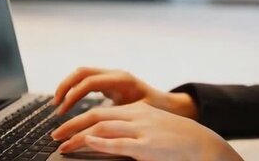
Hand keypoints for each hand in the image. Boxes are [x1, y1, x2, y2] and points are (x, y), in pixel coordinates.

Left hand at [51, 102, 242, 160]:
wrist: (203, 144)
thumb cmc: (179, 140)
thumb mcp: (154, 129)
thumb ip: (133, 130)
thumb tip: (110, 138)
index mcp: (138, 111)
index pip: (101, 111)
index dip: (79, 119)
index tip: (64, 129)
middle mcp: (137, 117)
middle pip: (97, 116)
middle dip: (72, 126)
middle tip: (55, 136)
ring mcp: (142, 131)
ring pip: (102, 128)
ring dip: (78, 136)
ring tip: (63, 145)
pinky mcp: (146, 146)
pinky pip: (118, 142)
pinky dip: (99, 142)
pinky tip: (86, 142)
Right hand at [53, 67, 195, 118]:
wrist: (169, 105)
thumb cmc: (157, 110)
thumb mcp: (138, 114)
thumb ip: (120, 117)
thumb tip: (101, 128)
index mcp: (122, 80)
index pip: (90, 82)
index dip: (73, 95)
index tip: (63, 111)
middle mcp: (116, 74)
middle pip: (82, 72)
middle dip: (65, 86)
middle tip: (55, 105)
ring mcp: (112, 77)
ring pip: (82, 74)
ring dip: (68, 87)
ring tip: (59, 105)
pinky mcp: (110, 83)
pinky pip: (87, 81)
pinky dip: (75, 90)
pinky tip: (69, 105)